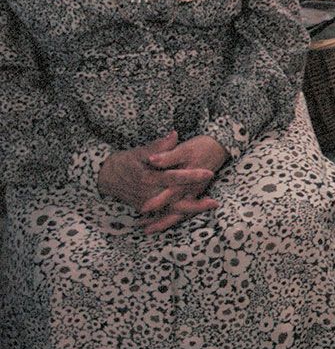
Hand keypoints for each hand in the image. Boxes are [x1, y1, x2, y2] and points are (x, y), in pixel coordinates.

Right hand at [96, 132, 219, 231]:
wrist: (105, 176)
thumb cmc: (124, 162)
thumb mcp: (139, 151)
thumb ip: (158, 146)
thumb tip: (175, 135)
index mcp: (147, 178)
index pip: (173, 177)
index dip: (191, 176)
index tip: (208, 172)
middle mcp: (148, 194)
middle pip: (175, 201)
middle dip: (195, 204)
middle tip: (215, 202)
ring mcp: (146, 204)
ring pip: (172, 210)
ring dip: (192, 210)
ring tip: (211, 205)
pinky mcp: (146, 208)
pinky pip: (166, 212)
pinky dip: (181, 213)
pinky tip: (198, 209)